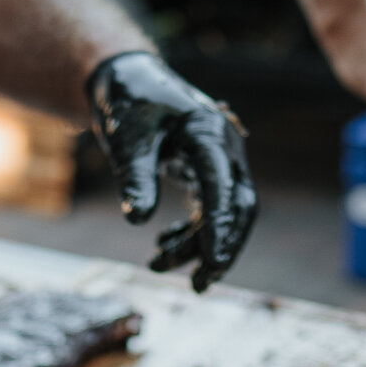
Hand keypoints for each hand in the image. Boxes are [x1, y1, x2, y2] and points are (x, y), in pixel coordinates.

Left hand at [87, 52, 257, 291]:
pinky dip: (190, 233)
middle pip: (239, 207)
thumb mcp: (126, 141)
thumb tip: (138, 221)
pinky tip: (162, 247)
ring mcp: (220, 161)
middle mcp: (224, 147)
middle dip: (221, 248)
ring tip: (155, 266)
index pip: (222, 187)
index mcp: (208, 133)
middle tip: (197, 285)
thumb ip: (135, 178)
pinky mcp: (209, 172)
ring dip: (197, 246)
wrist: (129, 82)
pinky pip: (210, 210)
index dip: (218, 227)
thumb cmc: (128, 106)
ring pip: (224, 214)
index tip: (210, 264)